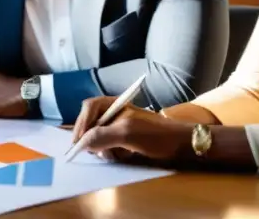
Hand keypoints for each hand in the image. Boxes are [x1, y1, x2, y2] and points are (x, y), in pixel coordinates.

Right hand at [71, 96, 191, 163]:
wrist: (180, 144)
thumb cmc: (154, 135)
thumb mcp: (126, 134)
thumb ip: (102, 136)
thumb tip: (82, 143)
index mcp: (113, 104)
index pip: (88, 108)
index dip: (81, 124)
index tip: (78, 143)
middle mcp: (113, 112)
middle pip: (91, 123)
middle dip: (93, 139)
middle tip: (98, 152)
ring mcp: (119, 125)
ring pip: (99, 137)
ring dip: (104, 148)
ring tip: (117, 154)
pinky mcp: (125, 137)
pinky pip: (110, 144)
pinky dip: (113, 151)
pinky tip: (124, 155)